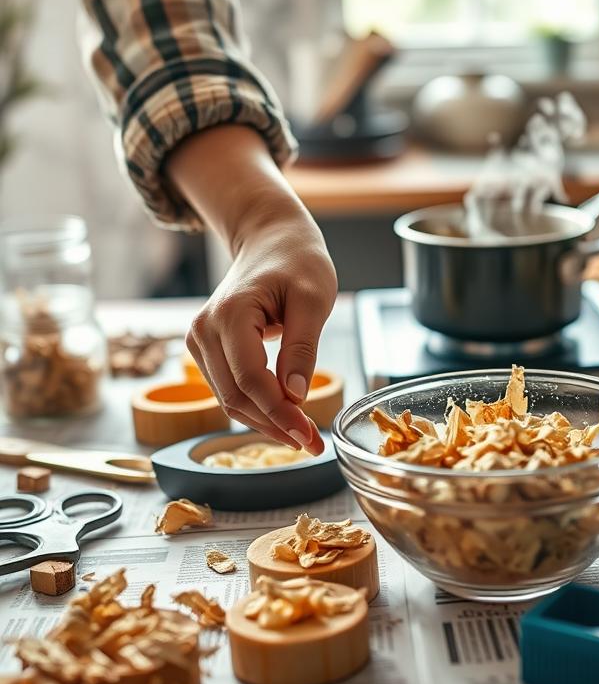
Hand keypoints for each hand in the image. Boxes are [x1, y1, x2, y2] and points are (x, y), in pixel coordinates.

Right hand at [186, 210, 334, 452]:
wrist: (271, 239)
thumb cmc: (297, 261)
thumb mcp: (314, 298)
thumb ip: (303, 346)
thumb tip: (296, 394)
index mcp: (230, 315)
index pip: (252, 381)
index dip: (281, 414)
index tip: (311, 436)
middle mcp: (204, 330)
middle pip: (236, 397)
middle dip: (275, 426)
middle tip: (313, 445)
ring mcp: (199, 340)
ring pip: (229, 400)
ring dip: (266, 422)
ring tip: (303, 436)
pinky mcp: (205, 348)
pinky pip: (229, 388)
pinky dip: (256, 408)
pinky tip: (285, 417)